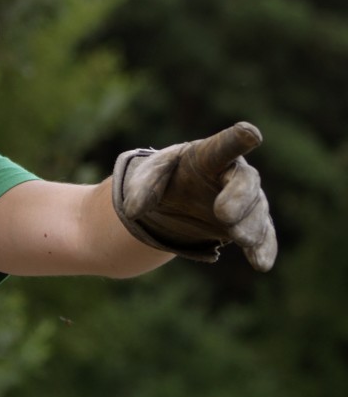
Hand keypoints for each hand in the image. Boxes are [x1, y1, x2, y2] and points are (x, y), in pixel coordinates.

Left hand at [112, 121, 276, 271]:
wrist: (180, 202)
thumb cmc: (168, 178)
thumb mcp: (149, 176)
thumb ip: (142, 187)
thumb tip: (132, 212)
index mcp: (209, 154)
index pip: (223, 145)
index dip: (237, 139)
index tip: (250, 133)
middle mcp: (233, 174)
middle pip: (246, 181)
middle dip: (239, 197)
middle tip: (223, 215)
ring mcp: (247, 200)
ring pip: (257, 210)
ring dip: (250, 226)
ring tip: (239, 238)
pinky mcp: (251, 224)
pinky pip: (264, 235)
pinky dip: (263, 248)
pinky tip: (261, 263)